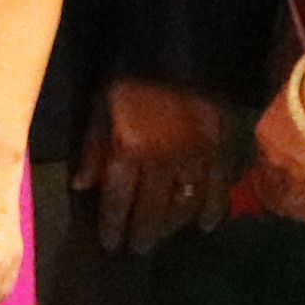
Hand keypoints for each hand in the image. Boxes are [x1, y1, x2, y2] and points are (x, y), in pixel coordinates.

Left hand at [74, 75, 235, 251]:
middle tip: (137, 250)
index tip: (110, 245)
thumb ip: (93, 147)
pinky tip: (205, 225)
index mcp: (130, 150)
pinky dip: (212, 211)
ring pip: (184, 205)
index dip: (114, 225)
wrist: (182, 54)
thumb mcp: (102, 107)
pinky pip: (219, 190)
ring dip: (172, 226)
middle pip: (153, 209)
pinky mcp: (222, 152)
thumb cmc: (132, 80)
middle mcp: (163, 161)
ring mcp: (197, 159)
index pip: (120, 198)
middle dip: (143, 232)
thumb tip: (81, 186)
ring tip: (162, 238)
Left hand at [247, 33, 304, 231]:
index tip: (281, 180)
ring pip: (295, 209)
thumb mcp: (288, 97)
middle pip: (273, 194)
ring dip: (304, 211)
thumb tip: (292, 109)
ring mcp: (301, 179)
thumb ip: (286, 112)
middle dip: (283, 200)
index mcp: (265, 138)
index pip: (261, 167)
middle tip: (298, 201)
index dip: (271, 176)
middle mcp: (276, 164)